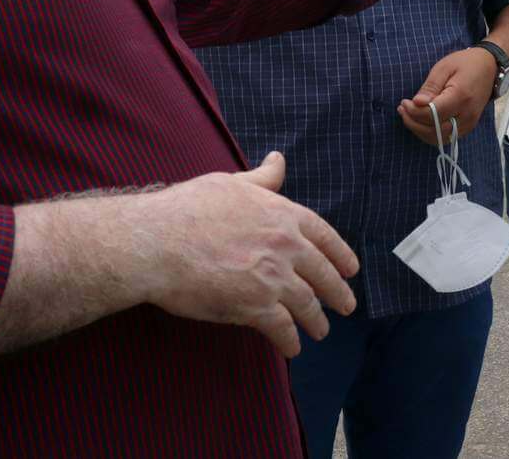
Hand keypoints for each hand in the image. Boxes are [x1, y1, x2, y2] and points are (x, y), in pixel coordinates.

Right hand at [141, 152, 358, 357]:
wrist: (157, 242)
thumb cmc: (187, 209)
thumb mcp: (231, 183)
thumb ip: (262, 178)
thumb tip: (279, 159)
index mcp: (282, 214)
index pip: (324, 236)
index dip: (341, 254)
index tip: (351, 269)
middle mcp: (285, 245)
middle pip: (323, 273)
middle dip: (338, 293)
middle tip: (347, 305)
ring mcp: (273, 277)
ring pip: (307, 304)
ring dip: (316, 321)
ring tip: (320, 331)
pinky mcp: (256, 306)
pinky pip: (282, 328)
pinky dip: (289, 341)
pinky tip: (292, 348)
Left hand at [397, 47, 497, 146]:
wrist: (489, 67)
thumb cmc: (465, 64)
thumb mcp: (444, 68)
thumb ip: (430, 87)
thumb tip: (416, 103)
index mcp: (461, 97)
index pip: (432, 115)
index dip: (414, 112)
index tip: (404, 102)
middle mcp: (467, 115)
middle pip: (435, 131)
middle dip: (413, 123)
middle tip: (402, 109)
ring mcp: (469, 123)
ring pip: (439, 138)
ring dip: (420, 130)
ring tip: (408, 115)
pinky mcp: (468, 127)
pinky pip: (446, 137)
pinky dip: (430, 132)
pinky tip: (421, 121)